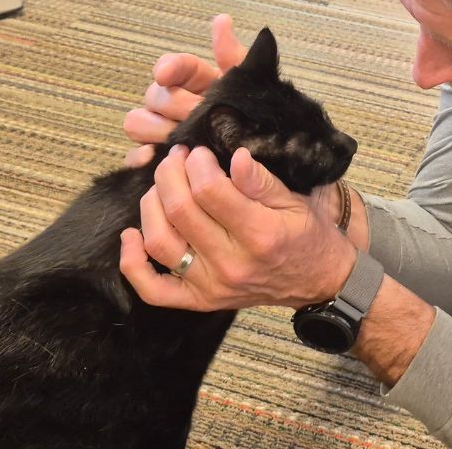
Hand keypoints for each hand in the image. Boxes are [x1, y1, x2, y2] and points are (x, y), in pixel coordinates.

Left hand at [119, 145, 356, 311]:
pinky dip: (133, 264)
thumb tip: (235, 156)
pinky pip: (153, 289)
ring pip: (160, 243)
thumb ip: (262, 181)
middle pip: (180, 212)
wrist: (320, 281)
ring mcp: (212, 286)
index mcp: (260, 234)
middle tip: (176, 157)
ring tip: (160, 185)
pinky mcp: (200, 300)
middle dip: (170, 175)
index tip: (199, 151)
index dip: (197, 164)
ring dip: (151, 206)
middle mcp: (232, 264)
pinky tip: (131, 235)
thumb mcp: (296, 200)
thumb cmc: (308, 234)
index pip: (210, 191)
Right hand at [122, 14, 245, 166]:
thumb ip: (233, 55)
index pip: (173, 65)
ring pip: (136, 121)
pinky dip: (143, 156)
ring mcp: (159, 128)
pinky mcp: (154, 156)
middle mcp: (171, 101)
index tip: (166, 74)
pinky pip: (135, 154)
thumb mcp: (247, 85)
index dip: (168, 67)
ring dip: (155, 128)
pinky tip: (160, 157)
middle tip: (193, 117)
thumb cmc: (248, 113)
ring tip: (179, 139)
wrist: (258, 150)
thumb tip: (222, 19)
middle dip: (172, 105)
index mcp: (193, 79)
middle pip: (153, 96)